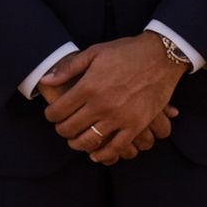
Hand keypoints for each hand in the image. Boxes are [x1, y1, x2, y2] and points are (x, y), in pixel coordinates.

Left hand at [40, 34, 185, 166]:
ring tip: (75, 141)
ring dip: (78, 144)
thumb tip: (46, 80)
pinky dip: (104, 155)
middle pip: (71, 128)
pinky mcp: (136, 125)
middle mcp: (101, 104)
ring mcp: (119, 117)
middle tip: (61, 128)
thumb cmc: (125, 52)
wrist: (160, 56)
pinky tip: (96, 154)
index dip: (50, 115)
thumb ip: (69, 69)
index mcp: (88, 86)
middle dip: (61, 130)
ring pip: (90, 141)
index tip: (51, 115)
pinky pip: (116, 148)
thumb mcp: (94, 52)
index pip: (59, 110)